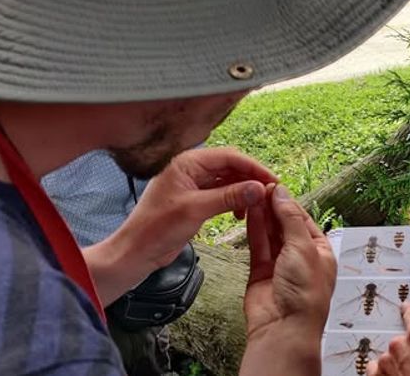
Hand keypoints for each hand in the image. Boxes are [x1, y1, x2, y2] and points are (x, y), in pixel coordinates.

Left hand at [84, 147, 276, 303]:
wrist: (137, 251)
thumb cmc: (156, 228)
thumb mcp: (196, 210)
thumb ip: (229, 196)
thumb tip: (259, 188)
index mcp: (187, 162)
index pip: (230, 157)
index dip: (254, 168)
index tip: (272, 181)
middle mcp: (191, 169)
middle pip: (231, 166)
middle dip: (251, 179)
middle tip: (270, 194)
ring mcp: (194, 184)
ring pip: (229, 181)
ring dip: (244, 191)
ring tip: (257, 206)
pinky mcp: (195, 200)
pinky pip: (222, 194)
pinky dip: (234, 201)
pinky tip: (240, 213)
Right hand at [239, 184, 336, 375]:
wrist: (284, 327)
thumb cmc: (305, 295)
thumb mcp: (303, 248)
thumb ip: (290, 218)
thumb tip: (282, 194)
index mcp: (320, 253)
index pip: (304, 220)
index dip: (289, 203)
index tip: (275, 187)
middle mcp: (301, 258)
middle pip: (286, 225)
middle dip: (275, 207)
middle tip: (261, 187)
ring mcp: (280, 265)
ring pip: (270, 233)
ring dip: (263, 215)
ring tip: (253, 194)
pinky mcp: (261, 272)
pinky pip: (257, 245)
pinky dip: (254, 228)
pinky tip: (250, 212)